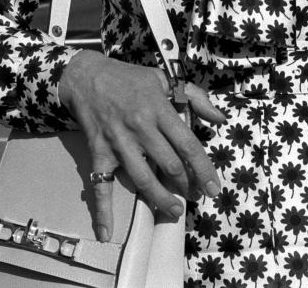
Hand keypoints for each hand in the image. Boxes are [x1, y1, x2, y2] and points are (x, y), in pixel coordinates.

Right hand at [58, 51, 226, 241]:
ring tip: (174, 212)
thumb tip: (220, 118)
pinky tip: (106, 232)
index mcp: (159, 109)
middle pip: (169, 166)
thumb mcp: (165, 79)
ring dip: (161, 200)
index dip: (203, 169)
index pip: (187, 144)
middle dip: (186, 186)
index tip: (214, 188)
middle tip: (196, 197)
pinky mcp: (99, 152)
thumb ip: (196, 98)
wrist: (87, 76)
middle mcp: (141, 127)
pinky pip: (100, 184)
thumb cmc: (130, 78)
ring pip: (143, 179)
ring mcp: (119, 142)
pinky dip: (102, 210)